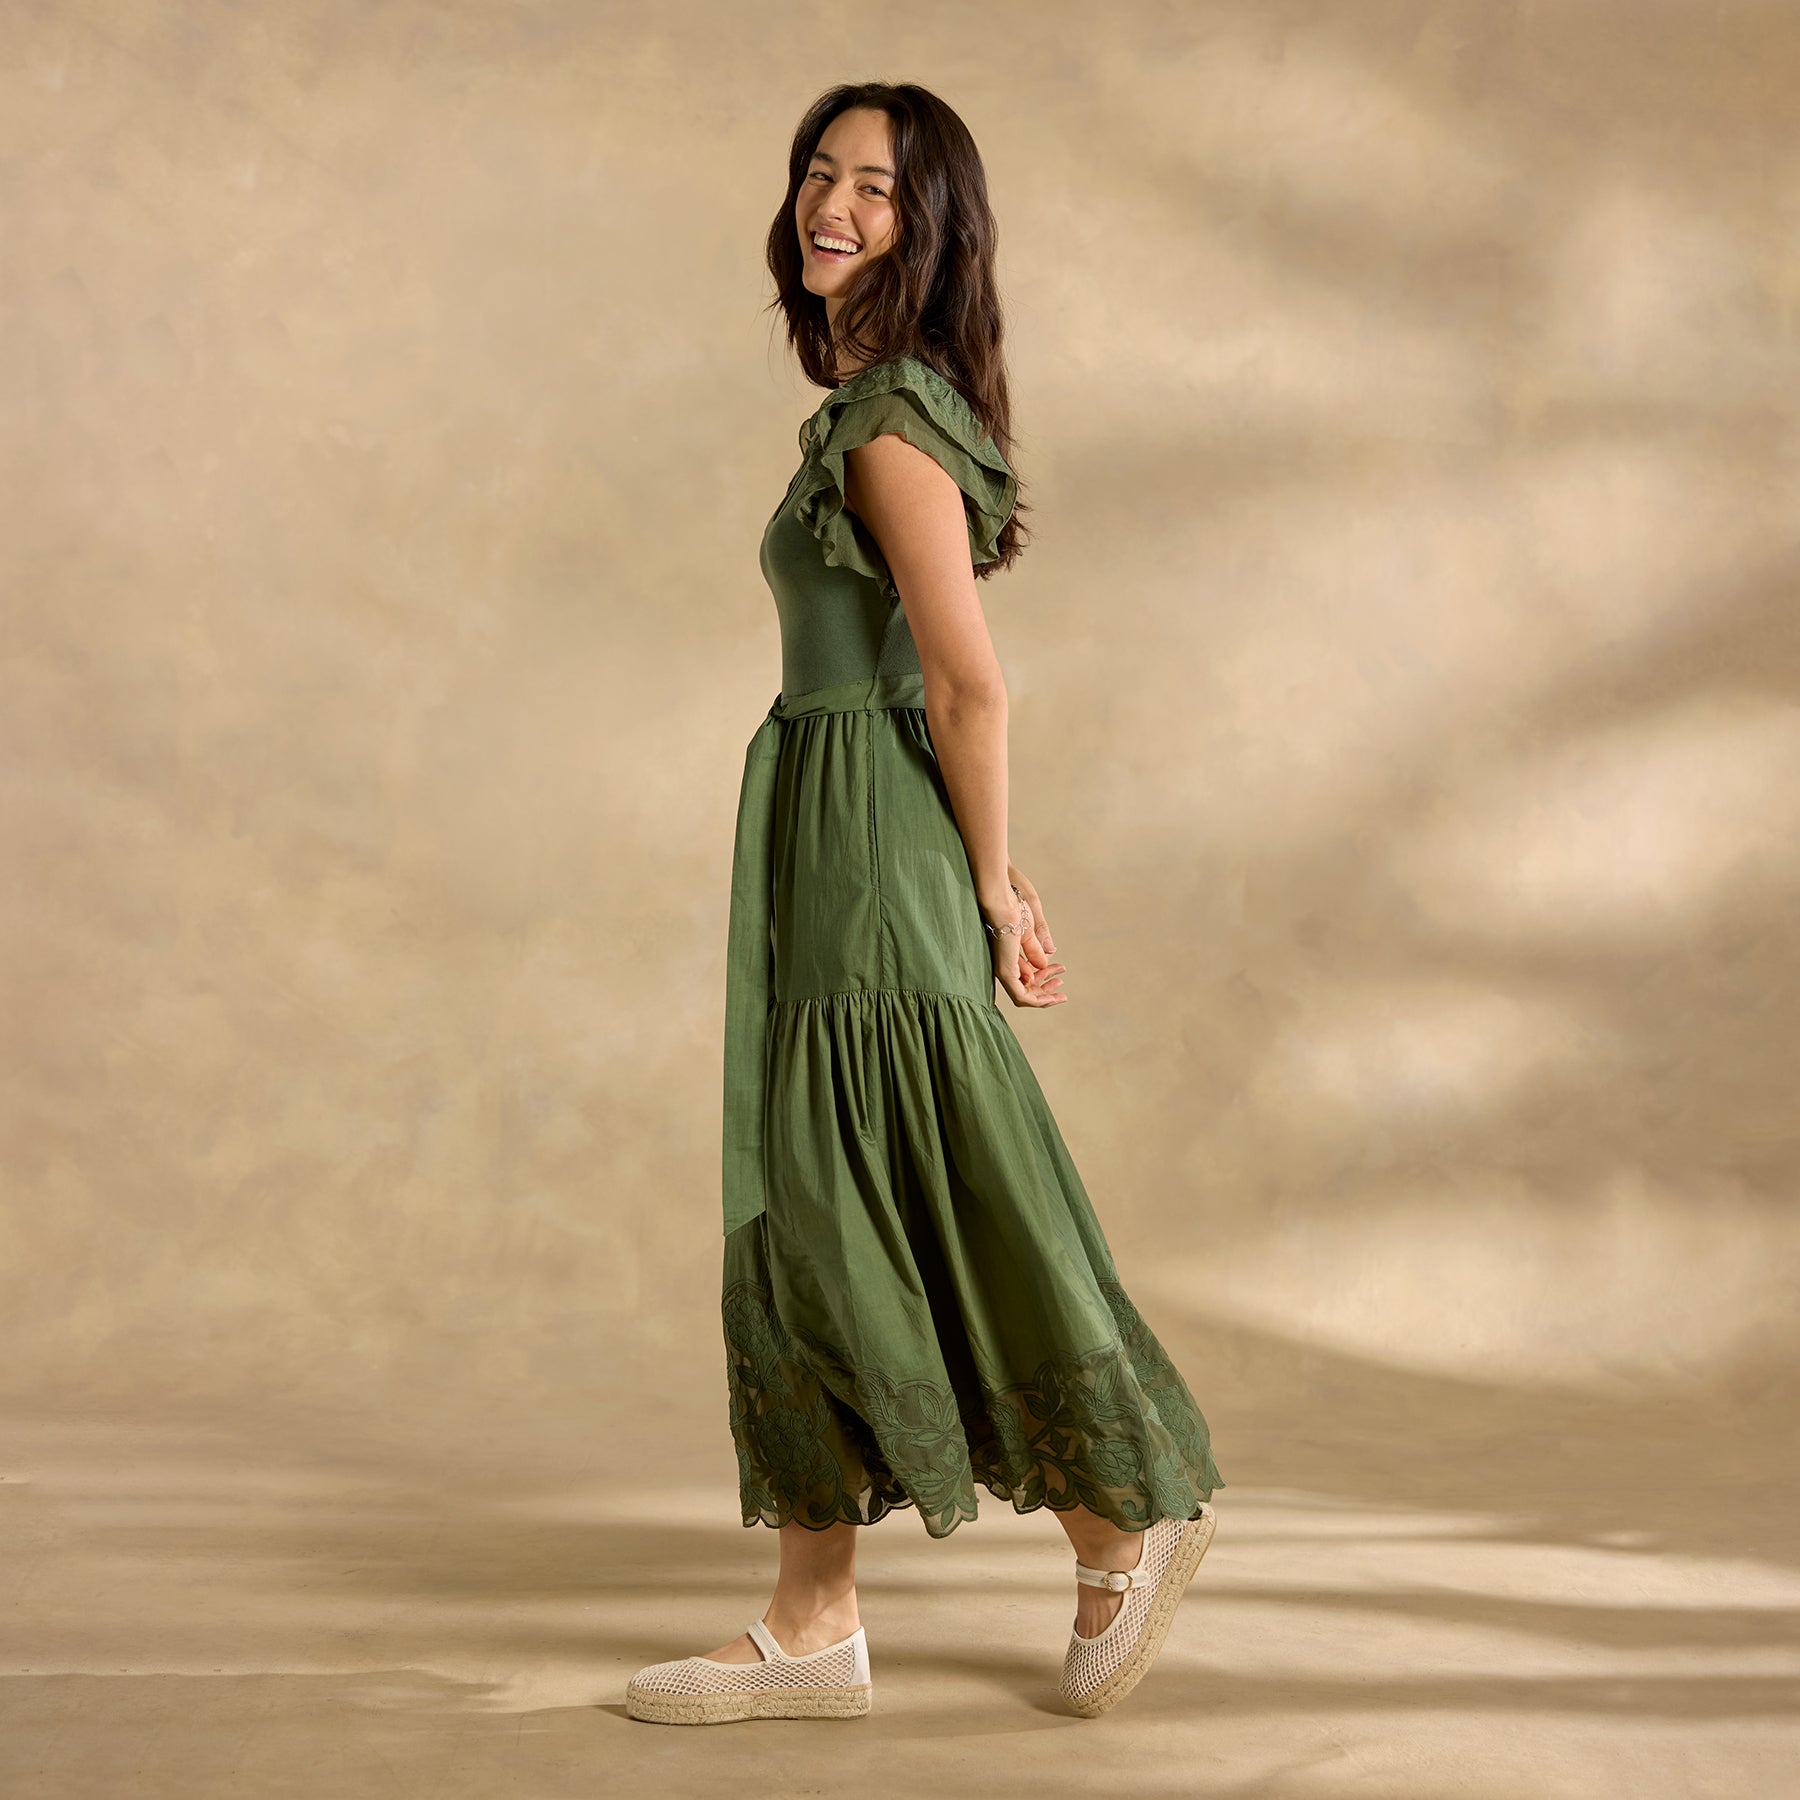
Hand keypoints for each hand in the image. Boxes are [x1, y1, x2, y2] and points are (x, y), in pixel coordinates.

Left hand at [982, 863, 1066, 1008]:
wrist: (1002, 899)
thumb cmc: (1013, 908)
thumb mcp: (1029, 932)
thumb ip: (1034, 948)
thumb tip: (1045, 961)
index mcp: (1008, 956)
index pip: (1025, 978)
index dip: (1044, 979)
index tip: (1059, 974)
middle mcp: (1003, 965)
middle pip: (1025, 990)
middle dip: (1046, 991)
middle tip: (1061, 985)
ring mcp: (1003, 969)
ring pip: (1023, 997)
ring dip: (1044, 998)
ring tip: (1061, 993)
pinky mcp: (1005, 970)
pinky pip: (1020, 995)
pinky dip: (1036, 1000)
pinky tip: (1050, 998)